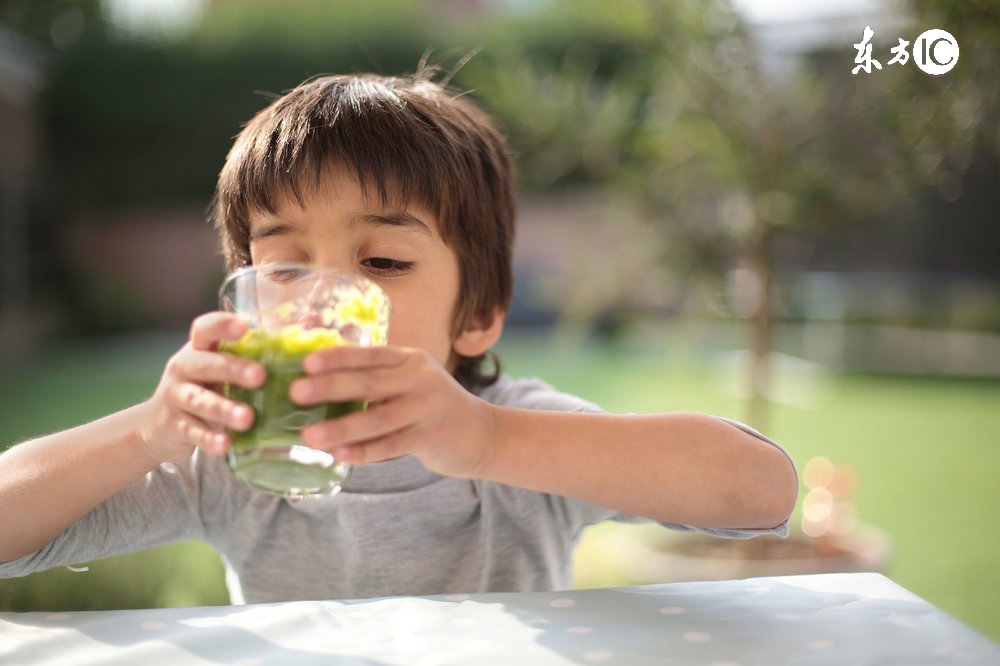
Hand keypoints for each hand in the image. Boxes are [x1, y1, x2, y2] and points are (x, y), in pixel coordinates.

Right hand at [138, 313, 264, 462]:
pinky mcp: (174, 425)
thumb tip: (303, 366)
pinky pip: (193, 431)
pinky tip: (226, 444)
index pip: (205, 329)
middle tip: (260, 376)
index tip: (245, 326)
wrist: (158, 424)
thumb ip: (247, 362)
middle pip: (205, 363)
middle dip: (232, 369)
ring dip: (224, 408)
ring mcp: (175, 397)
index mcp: (199, 349)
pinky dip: (209, 438)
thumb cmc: (205, 389)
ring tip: (248, 418)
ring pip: (199, 400)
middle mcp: (183, 368)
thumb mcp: (218, 371)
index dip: (223, 325)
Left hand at [289, 346, 497, 476]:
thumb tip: (320, 387)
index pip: (369, 354)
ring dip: (341, 427)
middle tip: (295, 392)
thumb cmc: (431, 407)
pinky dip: (364, 451)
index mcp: (410, 360)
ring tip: (310, 435)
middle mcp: (420, 379)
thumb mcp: (411, 382)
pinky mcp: (432, 437)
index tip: (306, 362)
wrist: (481, 433)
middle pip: (369, 382)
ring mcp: (428, 408)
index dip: (337, 357)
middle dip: (329, 387)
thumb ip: (378, 382)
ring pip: (378, 418)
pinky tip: (340, 456)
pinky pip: (391, 446)